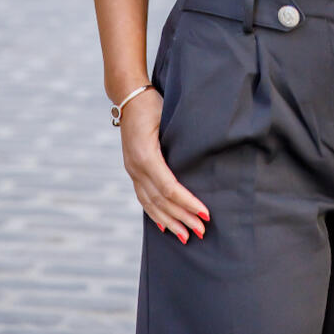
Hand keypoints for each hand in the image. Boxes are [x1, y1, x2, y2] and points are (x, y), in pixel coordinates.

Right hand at [118, 89, 209, 243]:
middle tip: (201, 231)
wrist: (128, 96)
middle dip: (182, 217)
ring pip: (151, 204)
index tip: (205, 213)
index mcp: (145, 156)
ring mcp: (132, 170)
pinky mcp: (133, 169)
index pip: (169, 187)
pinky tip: (163, 226)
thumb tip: (200, 159)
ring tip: (186, 236)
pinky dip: (154, 214)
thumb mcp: (167, 116)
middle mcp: (136, 167)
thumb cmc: (153, 103)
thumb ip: (179, 138)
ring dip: (169, 221)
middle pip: (161, 200)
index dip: (187, 202)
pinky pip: (143, 197)